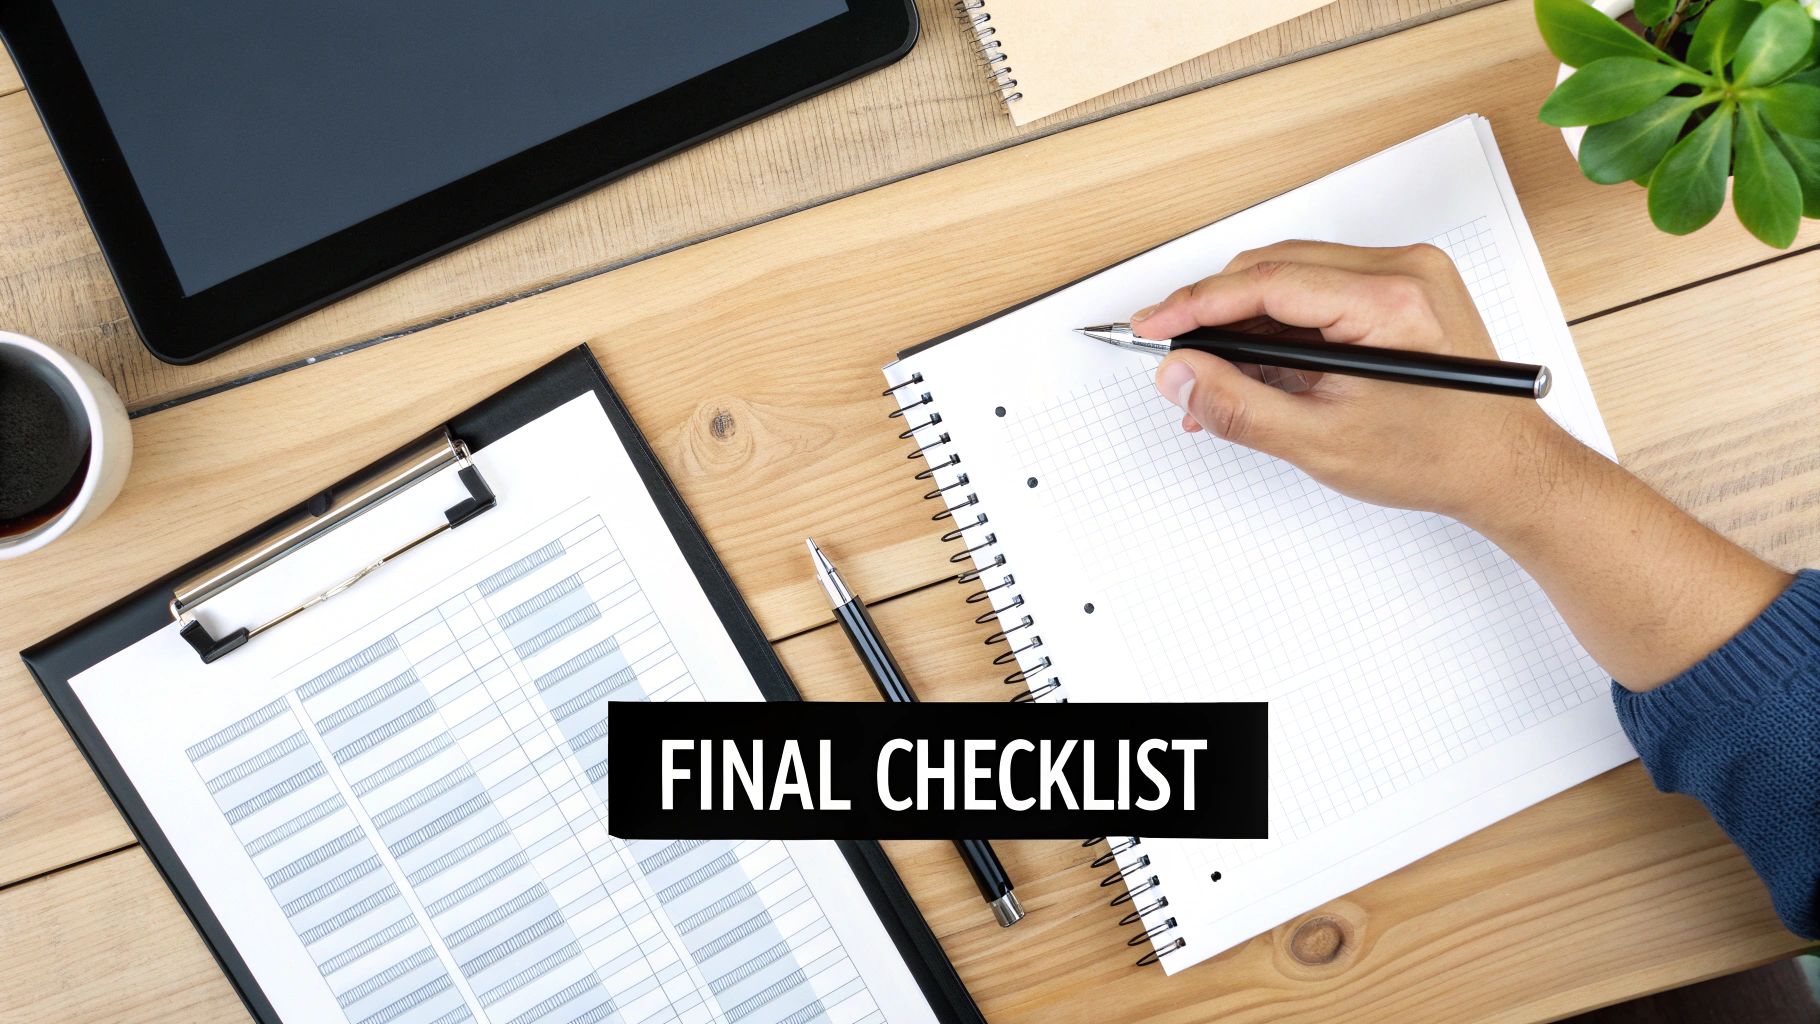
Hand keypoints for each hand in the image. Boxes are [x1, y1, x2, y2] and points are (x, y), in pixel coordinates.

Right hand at [1140, 239, 1789, 689]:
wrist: (1508, 469)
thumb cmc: (1441, 457)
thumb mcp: (1322, 442)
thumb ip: (1239, 405)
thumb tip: (1180, 376)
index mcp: (1391, 299)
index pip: (1267, 281)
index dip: (1196, 304)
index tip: (1151, 326)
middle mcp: (1404, 270)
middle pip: (1274, 269)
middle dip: (1214, 315)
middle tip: (1173, 361)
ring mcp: (1407, 275)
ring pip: (1292, 278)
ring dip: (1244, 324)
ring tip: (1212, 380)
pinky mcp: (1404, 289)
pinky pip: (1319, 290)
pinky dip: (1279, 326)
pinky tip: (1256, 368)